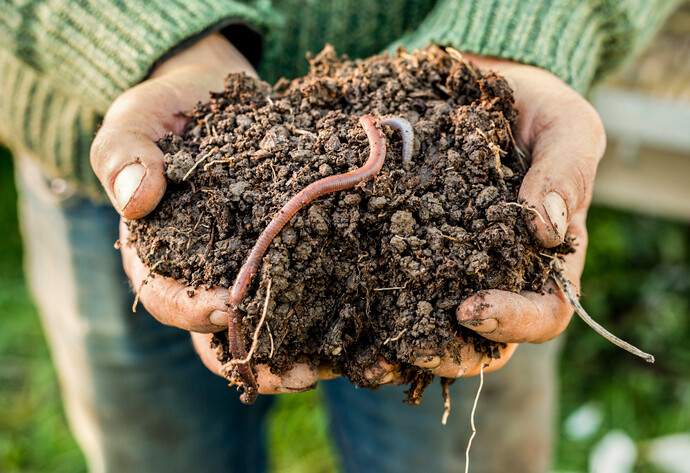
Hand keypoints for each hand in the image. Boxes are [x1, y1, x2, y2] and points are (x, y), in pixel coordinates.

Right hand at [94, 34, 319, 393]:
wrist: (215, 95)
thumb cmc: (168, 111)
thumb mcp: (135, 121)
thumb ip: (125, 155)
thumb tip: (134, 202)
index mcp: (158, 255)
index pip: (169, 298)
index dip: (194, 311)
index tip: (226, 308)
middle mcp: (204, 272)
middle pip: (223, 333)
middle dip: (261, 355)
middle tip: (301, 372)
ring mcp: (247, 264)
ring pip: (268, 322)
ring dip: (302, 348)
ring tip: (339, 361)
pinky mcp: (288, 246)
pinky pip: (304, 286)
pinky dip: (328, 306)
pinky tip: (359, 318)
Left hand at [365, 55, 604, 383]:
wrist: (475, 89)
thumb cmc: (533, 110)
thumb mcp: (564, 128)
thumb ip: (565, 172)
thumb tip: (546, 230)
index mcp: (545, 261)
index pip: (543, 314)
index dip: (512, 323)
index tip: (469, 309)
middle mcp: (495, 276)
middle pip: (480, 342)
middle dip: (445, 353)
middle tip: (408, 347)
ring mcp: (447, 269)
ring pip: (429, 331)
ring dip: (396, 353)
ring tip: (361, 358)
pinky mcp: (404, 253)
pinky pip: (388, 295)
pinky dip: (364, 318)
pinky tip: (331, 323)